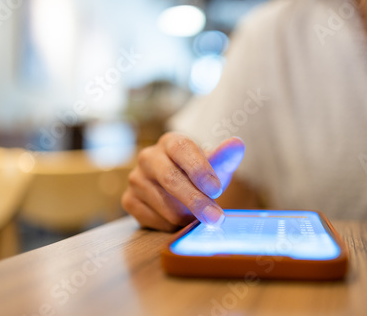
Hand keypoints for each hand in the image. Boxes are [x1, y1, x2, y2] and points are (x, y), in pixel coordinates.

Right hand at [122, 132, 244, 230]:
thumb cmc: (199, 176)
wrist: (178, 190)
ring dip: (187, 216)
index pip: (182, 150)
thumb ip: (225, 157)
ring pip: (164, 205)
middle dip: (196, 201)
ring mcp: (135, 179)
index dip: (199, 169)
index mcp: (170, 142)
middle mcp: (148, 157)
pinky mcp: (129, 201)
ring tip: (198, 215)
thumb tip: (237, 144)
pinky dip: (172, 225)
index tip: (217, 189)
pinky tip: (179, 219)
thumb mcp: (215, 166)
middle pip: (170, 179)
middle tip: (216, 217)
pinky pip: (154, 220)